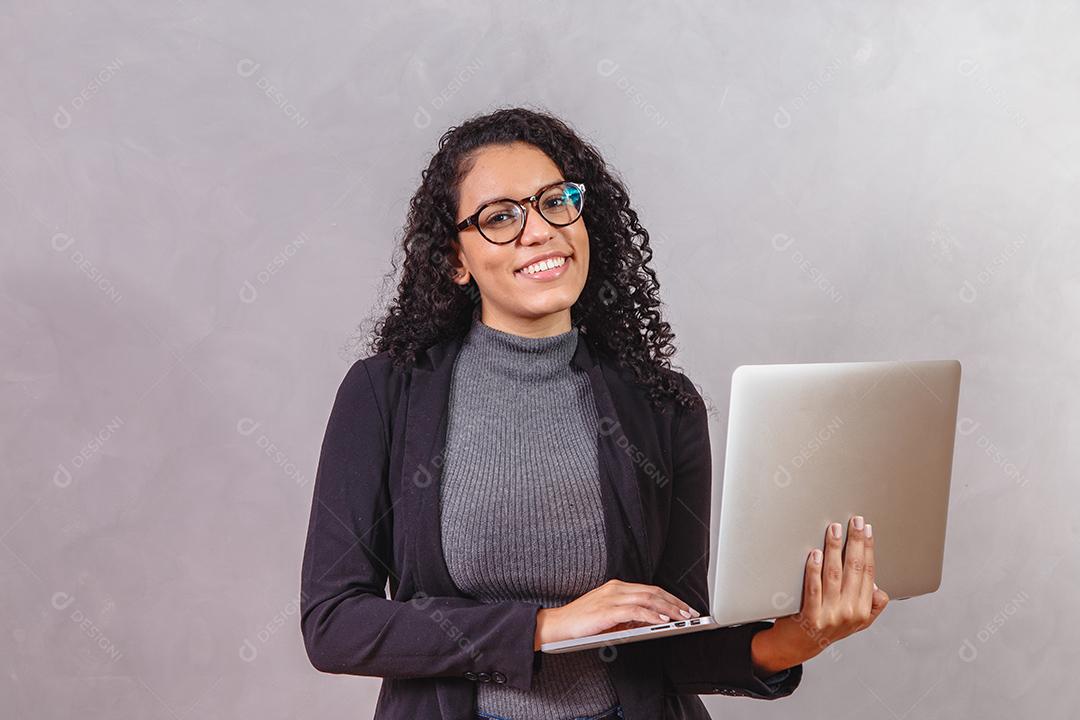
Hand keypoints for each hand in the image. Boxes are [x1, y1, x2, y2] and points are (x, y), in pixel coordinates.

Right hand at [533, 579, 700, 649]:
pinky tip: (662, 621)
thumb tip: (652, 623)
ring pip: (647, 599)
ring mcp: (611, 597)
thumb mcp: (610, 618)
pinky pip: (635, 611)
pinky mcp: (607, 610)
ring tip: (682, 618)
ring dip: (668, 609)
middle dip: (674, 603)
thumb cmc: (582, 624)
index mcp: (617, 587)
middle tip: (690, 613)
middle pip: (652, 592)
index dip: (670, 598)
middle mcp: (616, 588)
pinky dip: (651, 615)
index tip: (685, 608)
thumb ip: (629, 618)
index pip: (650, 590)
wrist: (557, 626)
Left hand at [768, 515, 889, 663]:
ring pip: (834, 574)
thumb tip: (880, 588)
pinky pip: (813, 587)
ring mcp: (830, 615)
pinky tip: (815, 554)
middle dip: (856, 542)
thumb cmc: (825, 626)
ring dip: (835, 548)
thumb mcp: (856, 622)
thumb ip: (871, 606)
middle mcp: (849, 613)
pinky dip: (814, 569)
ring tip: (834, 530)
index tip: (867, 529)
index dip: (868, 549)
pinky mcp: (810, 616)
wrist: (797, 646)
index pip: (868, 573)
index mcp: (863, 611)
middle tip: (854, 521)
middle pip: (855, 569)